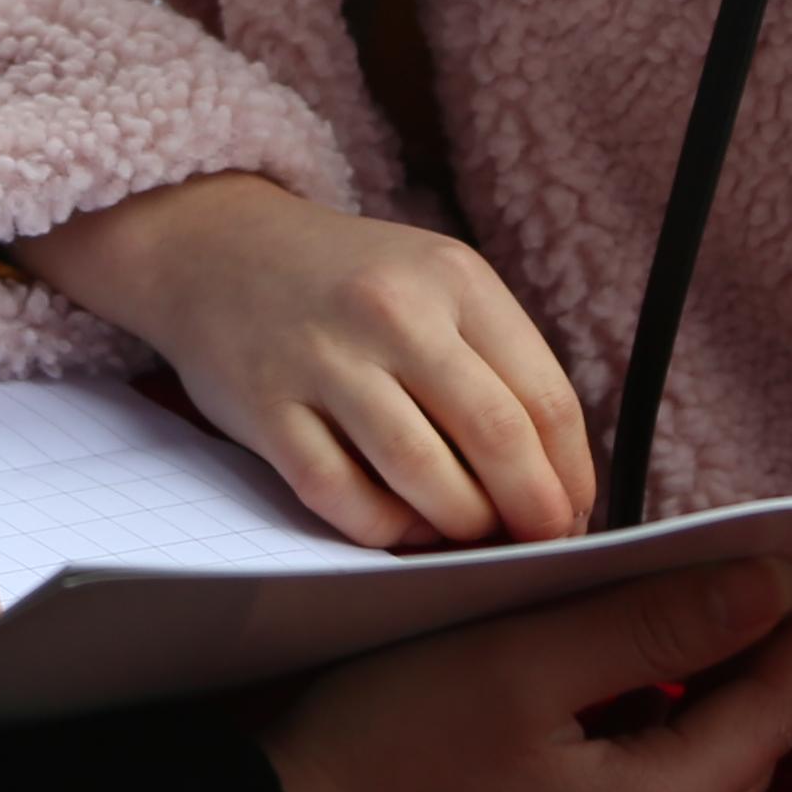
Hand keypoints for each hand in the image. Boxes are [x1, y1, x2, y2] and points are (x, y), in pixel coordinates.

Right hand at [22, 174, 591, 547]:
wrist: (218, 247)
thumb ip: (495, 362)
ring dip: (462, 523)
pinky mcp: (268, 409)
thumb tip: (554, 476)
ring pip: (423, 473)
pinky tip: (402, 523)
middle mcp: (392, 312)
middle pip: (496, 436)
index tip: (573, 512)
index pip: (545, 397)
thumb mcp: (434, 282)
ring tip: (471, 534)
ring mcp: (325, 360)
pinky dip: (385, 527)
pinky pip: (342, 496)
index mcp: (453, 277)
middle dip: (532, 510)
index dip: (571, 473)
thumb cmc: (349, 282)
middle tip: (540, 543)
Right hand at [267, 555, 791, 791]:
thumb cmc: (384, 746)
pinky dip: (653, 741)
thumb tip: (772, 591)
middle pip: (744, 756)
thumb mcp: (523, 658)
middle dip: (766, 665)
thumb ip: (657, 625)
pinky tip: (618, 687)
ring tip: (699, 614)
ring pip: (695, 784)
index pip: (770, 712)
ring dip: (708, 703)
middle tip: (776, 576)